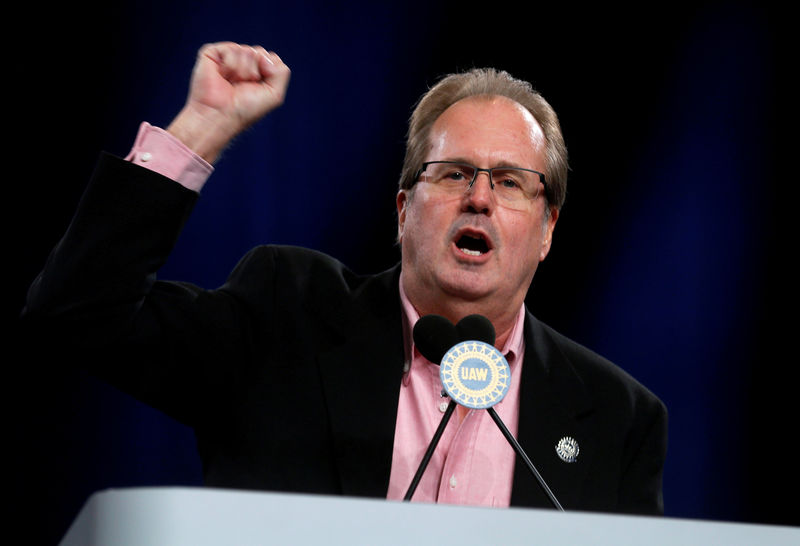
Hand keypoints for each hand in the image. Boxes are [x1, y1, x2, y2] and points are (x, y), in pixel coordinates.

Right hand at [167, 42, 290, 162]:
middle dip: (255, 72)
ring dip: (242, 71)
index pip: (271, 58)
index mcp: (258, 71)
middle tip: (243, 86)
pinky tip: (222, 76)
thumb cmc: (245, 109)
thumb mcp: (274, 94)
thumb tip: (262, 54)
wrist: (221, 115)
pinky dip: (230, 65)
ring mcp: (227, 56)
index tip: (258, 87)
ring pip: (247, 50)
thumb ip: (281, 72)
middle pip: (260, 52)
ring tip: (231, 83)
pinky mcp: (212, 53)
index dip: (269, 72)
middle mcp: (243, 62)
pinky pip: (231, 48)